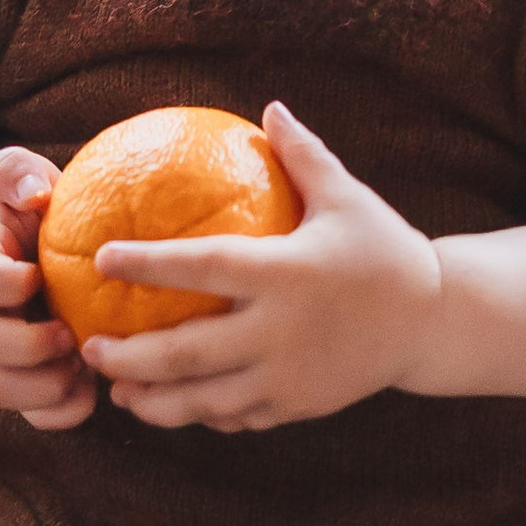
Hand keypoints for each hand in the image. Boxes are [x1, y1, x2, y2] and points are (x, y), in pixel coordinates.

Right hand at [0, 143, 95, 429]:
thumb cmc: (31, 206)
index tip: (36, 273)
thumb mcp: (19, 176)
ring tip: (80, 365)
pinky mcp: (27, 380)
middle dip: (20, 343)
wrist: (23, 248)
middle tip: (68, 331)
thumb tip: (36, 192)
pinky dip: (63, 412)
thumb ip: (15, 171)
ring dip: (38, 385)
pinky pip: (33, 416)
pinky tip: (93, 390)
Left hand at [81, 99, 442, 430]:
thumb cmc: (385, 251)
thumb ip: (304, 156)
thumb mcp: (348, 198)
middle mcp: (281, 332)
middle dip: (128, 356)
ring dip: (152, 401)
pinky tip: (173, 407)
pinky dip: (200, 415)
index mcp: (286, 274)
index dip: (148, 264)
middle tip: (89, 345)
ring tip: (116, 392)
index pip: (202, 267)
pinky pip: (237, 417)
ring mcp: (288, 377)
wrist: (435, 322)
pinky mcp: (298, 406)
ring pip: (204, 401)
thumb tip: (269, 109)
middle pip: (186, 353)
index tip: (103, 258)